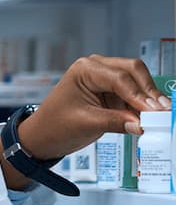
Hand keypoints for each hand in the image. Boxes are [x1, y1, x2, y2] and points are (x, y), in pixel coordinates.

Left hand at [2, 55, 169, 188]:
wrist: (42, 137)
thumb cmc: (54, 126)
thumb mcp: (85, 124)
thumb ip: (116, 122)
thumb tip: (142, 125)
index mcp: (85, 69)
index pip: (120, 78)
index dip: (140, 95)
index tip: (155, 111)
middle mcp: (97, 68)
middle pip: (134, 72)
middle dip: (149, 92)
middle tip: (163, 111)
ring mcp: (105, 78)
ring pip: (137, 82)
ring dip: (148, 99)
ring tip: (161, 117)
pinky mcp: (111, 92)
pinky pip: (133, 95)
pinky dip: (142, 106)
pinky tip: (151, 118)